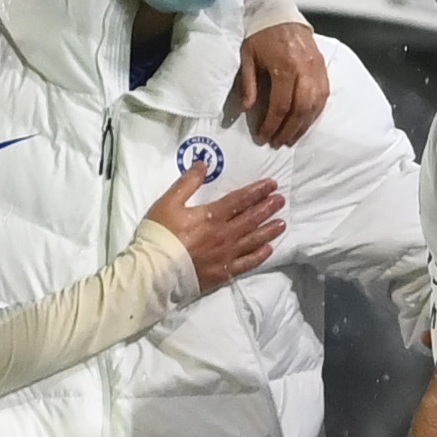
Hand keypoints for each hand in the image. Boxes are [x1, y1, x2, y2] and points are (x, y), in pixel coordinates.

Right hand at [143, 165, 285, 293]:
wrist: (155, 270)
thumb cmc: (160, 235)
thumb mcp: (169, 202)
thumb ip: (188, 182)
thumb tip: (204, 163)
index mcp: (212, 216)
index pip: (240, 200)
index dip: (257, 191)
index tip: (272, 184)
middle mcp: (225, 234)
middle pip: (251, 219)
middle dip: (268, 208)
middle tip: (281, 200)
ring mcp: (226, 255)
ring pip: (253, 240)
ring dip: (269, 230)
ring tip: (282, 223)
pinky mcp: (223, 273)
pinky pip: (246, 263)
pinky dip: (259, 255)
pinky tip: (269, 249)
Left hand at [237, 21, 329, 148]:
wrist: (279, 12)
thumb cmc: (260, 34)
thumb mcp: (247, 56)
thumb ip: (248, 83)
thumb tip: (247, 108)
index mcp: (285, 67)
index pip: (281, 105)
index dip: (272, 125)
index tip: (263, 137)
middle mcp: (305, 70)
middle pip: (301, 109)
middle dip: (289, 130)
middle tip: (278, 143)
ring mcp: (317, 68)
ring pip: (315, 105)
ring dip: (303, 125)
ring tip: (291, 138)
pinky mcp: (323, 67)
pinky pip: (323, 95)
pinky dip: (315, 112)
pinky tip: (305, 122)